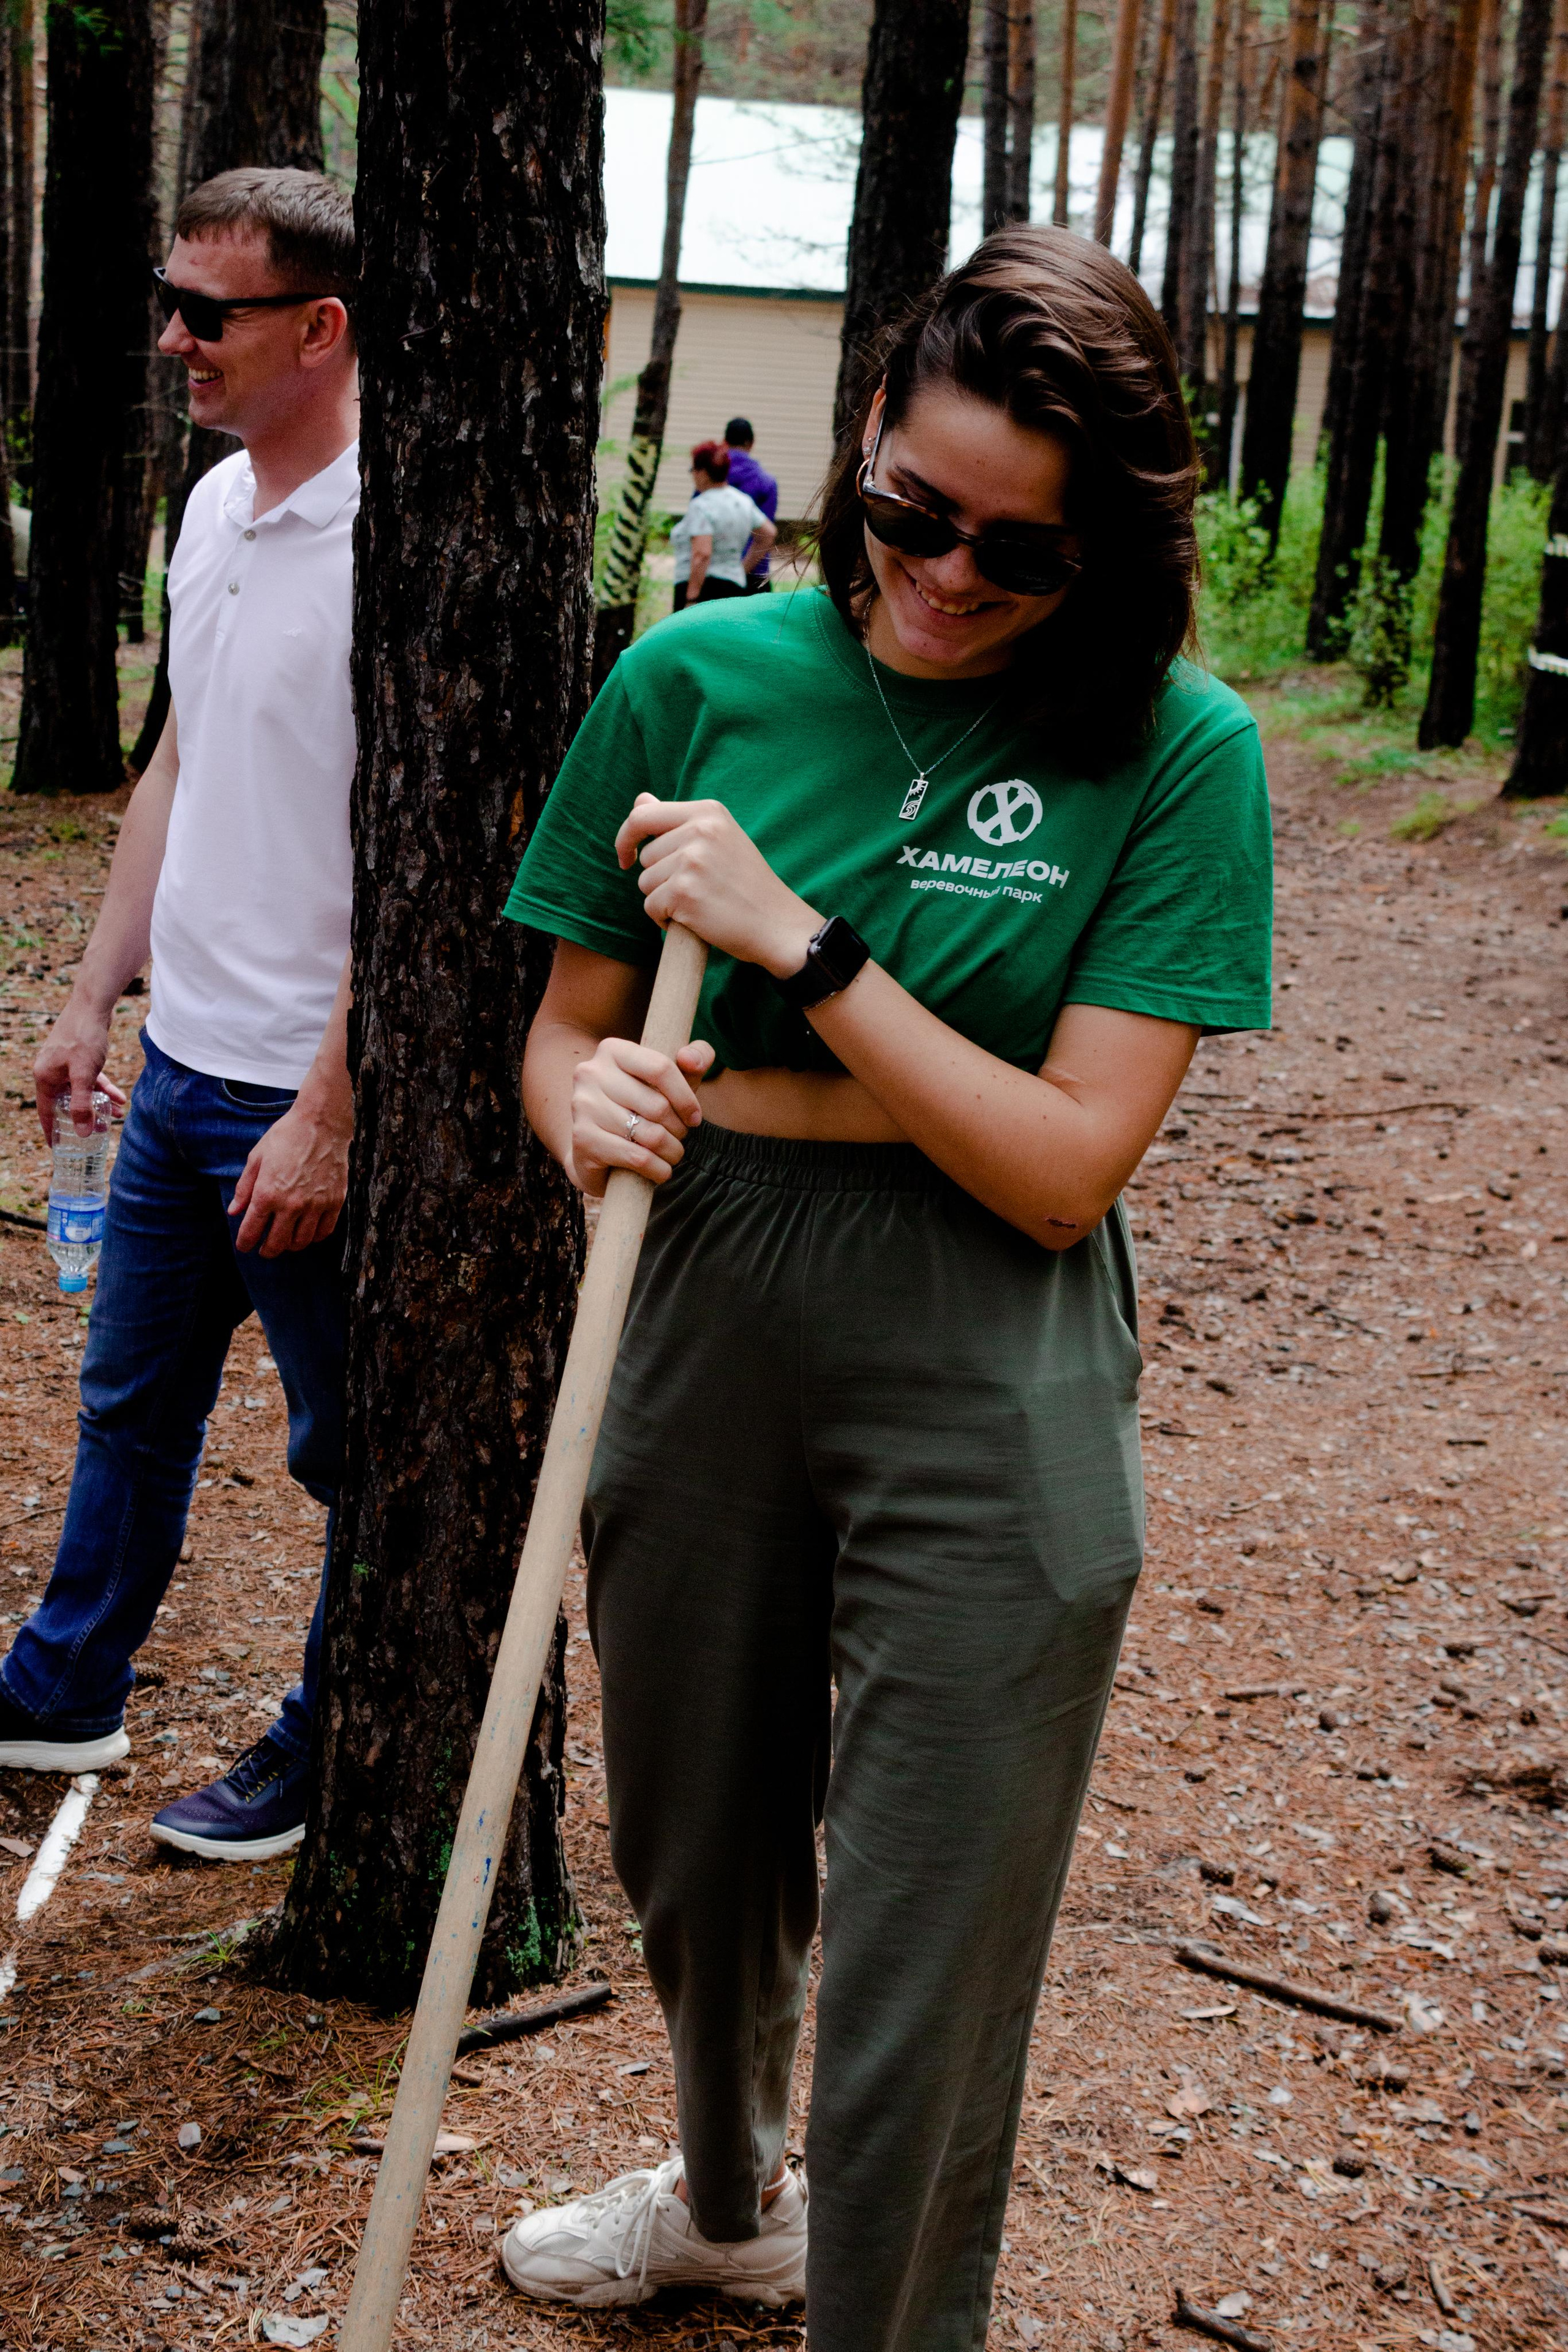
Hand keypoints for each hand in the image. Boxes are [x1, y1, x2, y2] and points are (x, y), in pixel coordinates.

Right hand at [34, 997, 127, 1140]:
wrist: (92, 1004)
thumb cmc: (84, 1037)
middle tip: (100, 1132)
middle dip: (83, 1118)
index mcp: (44, 1077)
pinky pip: (90, 1078)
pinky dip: (103, 1087)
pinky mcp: (79, 1055)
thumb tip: (83, 1132)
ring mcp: (65, 1062)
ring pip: (81, 1090)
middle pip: (65, 1102)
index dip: (52, 1131)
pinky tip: (120, 1097)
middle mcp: (51, 1071)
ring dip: (98, 1103)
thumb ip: (82, 1104)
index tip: (58, 1148)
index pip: (46, 1111)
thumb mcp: (84, 1074)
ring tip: (117, 1116)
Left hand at [230, 1098, 350, 1256]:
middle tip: (264, 1250)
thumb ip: (244, 1188)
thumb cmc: (285, 1136)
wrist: (321, 1123)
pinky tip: (307, 1232)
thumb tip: (234, 1211)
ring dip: (290, 1245)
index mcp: (267, 1193)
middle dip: (267, 1251)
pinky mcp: (334, 1202)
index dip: (245, 1243)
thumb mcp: (257, 1158)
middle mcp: (291, 1204)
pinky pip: (324, 1231)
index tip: (244, 1246)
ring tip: (286, 1240)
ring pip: (301, 1241)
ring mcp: (315, 1205)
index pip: (251, 1231)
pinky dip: (314, 1237)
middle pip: (277, 1243)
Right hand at [569, 1033, 714, 1197]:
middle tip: (678, 1137)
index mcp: (612, 1050)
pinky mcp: (582, 1138)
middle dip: (679, 1128)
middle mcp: (591, 1073)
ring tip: (671, 1153)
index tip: (694, 1117)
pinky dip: (658, 1169)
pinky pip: (637, 1157)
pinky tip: (660, 1170)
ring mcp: (582, 1106)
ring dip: (672, 1151)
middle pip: (658, 1105)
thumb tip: (690, 1059)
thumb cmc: (641, 1108)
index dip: (686, 1098)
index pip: (661, 1068)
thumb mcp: (672, 1080)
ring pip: (650, 1135)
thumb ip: (695, 1057)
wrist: (596, 1149)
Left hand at [616, 795, 819, 976]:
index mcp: (708, 812)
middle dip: (660, 878)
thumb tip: (640, 800)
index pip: (643, 815)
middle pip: (646, 856)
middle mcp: (699, 830)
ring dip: (663, 899)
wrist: (777, 924)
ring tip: (699, 903)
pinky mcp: (684, 893)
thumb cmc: (747, 885)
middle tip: (696, 889)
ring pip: (646, 883)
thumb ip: (678, 821)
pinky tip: (694, 920)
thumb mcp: (719, 839)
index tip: (627, 857)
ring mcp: (691, 861)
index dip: (627, 837)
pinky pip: (651, 907)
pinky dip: (664, 920)